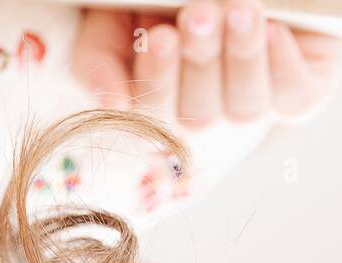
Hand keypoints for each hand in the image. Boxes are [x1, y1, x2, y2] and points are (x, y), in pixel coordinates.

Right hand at [72, 0, 341, 128]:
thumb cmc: (161, 2)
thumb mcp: (114, 19)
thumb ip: (96, 58)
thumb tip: (109, 100)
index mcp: (155, 102)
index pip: (151, 114)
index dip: (157, 79)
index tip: (157, 36)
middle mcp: (202, 112)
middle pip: (198, 116)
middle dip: (199, 62)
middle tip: (199, 13)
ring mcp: (251, 106)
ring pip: (245, 109)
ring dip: (241, 60)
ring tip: (241, 11)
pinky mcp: (300, 93)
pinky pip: (296, 99)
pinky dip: (282, 68)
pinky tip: (272, 32)